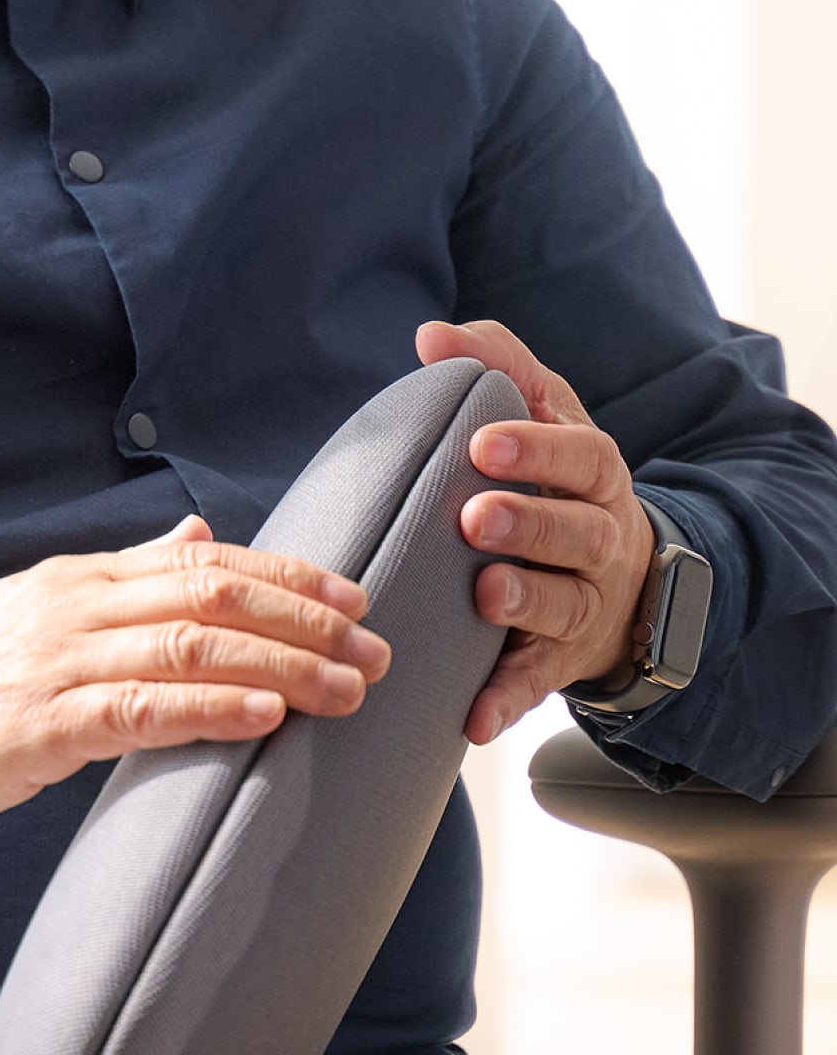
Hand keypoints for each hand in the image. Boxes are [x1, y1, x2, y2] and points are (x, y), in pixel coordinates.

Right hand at [0, 515, 390, 828]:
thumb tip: (199, 538)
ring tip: (350, 686)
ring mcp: (61, 663)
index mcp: (87, 578)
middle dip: (308, 619)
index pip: (209, 562)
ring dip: (283, 664)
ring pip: (191, 648)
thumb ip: (127, 575)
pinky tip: (267, 715)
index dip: (290, 576)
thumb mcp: (46, 609)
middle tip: (378, 646)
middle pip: (215, 597)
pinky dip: (211, 709)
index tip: (356, 595)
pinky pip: (141, 712)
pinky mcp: (43, 726)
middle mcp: (81, 607)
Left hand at [415, 319, 653, 745]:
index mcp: (593, 476)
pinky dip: (507, 703)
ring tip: (486, 596)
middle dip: (528, 523)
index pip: (575, 455)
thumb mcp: (545, 417)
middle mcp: (599, 540)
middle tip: (474, 518)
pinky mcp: (560, 663)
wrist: (624, 585)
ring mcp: (583, 606)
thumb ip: (497, 368)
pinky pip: (536, 685)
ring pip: (561, 606)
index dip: (534, 450)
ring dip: (524, 602)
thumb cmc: (560, 485)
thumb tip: (431, 334)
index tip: (481, 442)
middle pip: (574, 532)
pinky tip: (474, 719)